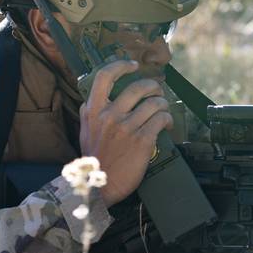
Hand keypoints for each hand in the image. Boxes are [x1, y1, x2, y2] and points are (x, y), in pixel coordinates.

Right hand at [79, 59, 172, 206]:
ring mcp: (126, 128)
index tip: (133, 65)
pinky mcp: (142, 140)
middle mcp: (109, 115)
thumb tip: (90, 99)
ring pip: (154, 103)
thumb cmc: (95, 159)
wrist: (99, 186)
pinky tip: (167, 125)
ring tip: (163, 111)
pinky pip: (161, 119)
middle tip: (157, 92)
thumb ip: (88, 113)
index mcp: (94, 111)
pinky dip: (168, 120)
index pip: (104, 76)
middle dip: (154, 87)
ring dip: (163, 105)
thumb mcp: (84, 132)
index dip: (121, 66)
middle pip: (138, 87)